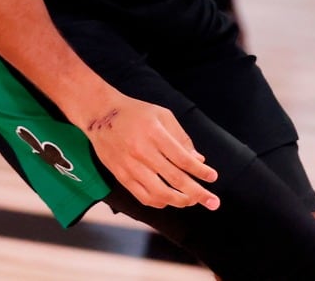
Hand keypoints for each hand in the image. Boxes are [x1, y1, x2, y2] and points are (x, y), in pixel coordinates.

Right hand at [82, 95, 219, 209]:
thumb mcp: (162, 116)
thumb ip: (181, 138)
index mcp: (155, 134)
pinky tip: (170, 200)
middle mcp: (142, 152)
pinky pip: (143, 197)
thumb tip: (199, 161)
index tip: (213, 177)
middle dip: (198, 193)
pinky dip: (160, 202)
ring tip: (192, 201)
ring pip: (160, 194)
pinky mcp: (121, 176)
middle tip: (213, 202)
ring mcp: (130, 166)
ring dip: (180, 201)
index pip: (183, 159)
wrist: (100, 114)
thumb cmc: (135, 113)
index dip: (200, 171)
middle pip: (175, 179)